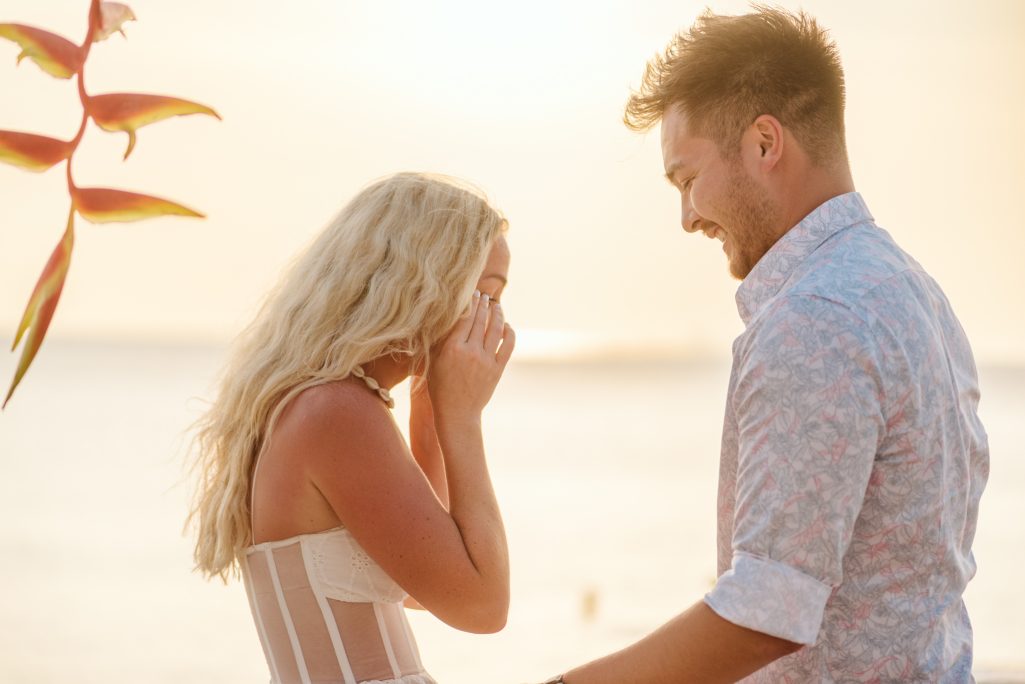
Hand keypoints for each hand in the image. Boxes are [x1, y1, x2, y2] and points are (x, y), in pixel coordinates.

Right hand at [428, 290, 514, 419]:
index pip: (463, 318)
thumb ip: (440, 340)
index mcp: (452, 348)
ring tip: (496, 305)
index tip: (471, 292)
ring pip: (496, 329)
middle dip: (482, 304)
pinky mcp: (498, 369)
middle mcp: (471, 352)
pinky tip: (506, 325)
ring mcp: (487, 360)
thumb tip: (446, 317)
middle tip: (483, 294)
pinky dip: (509, 332)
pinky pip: (508, 345)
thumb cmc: (440, 388)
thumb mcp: (433, 362)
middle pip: (480, 320)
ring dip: (497, 313)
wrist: (458, 413)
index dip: (469, 303)